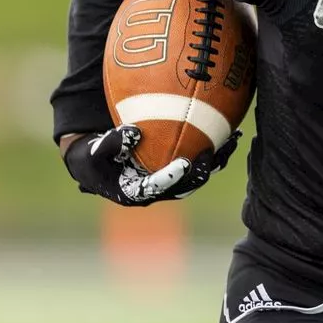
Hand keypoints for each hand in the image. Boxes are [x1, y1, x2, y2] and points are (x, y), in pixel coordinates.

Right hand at [62, 125, 237, 206]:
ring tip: (232, 140)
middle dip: (201, 171)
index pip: (156, 187)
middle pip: (185, 185)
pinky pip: (199, 159)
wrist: (96, 160)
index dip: (171, 177)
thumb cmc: (90, 157)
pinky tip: (230, 129)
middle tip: (212, 152)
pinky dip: (215, 147)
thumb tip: (134, 133)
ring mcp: (169, 181)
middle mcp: (156, 190)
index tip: (184, 163)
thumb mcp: (90, 153)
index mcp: (134, 192)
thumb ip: (109, 145)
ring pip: (198, 173)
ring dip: (216, 158)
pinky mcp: (177, 168)